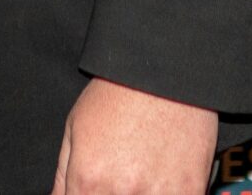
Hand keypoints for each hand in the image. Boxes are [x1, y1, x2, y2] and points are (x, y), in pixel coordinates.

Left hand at [50, 78, 217, 194]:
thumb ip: (63, 180)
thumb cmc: (118, 93)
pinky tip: (158, 183)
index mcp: (88, 181)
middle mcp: (121, 193)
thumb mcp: (74, 130)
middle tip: (117, 183)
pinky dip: (165, 194)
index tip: (92, 193)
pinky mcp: (189, 190)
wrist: (166, 69)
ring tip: (136, 180)